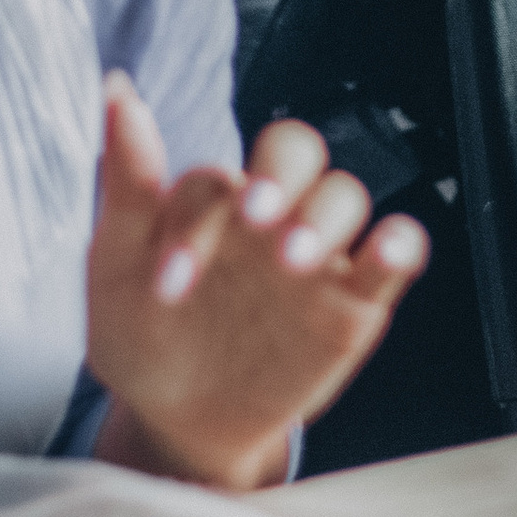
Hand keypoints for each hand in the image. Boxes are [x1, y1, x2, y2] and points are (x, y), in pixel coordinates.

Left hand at [87, 79, 428, 489]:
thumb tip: (116, 93)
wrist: (186, 424)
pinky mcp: (357, 300)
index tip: (169, 282)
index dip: (194, 221)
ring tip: (291, 259)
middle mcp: (267, 217)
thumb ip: (127, 182)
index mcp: (209, 202)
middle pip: (297, 151)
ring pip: (344, 196)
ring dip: (323, 216)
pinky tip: (382, 252)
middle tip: (255, 216)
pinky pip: (396, 253)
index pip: (216, 179)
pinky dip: (400, 243)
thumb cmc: (146, 340)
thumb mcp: (118, 268)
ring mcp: (315, 256)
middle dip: (281, 174)